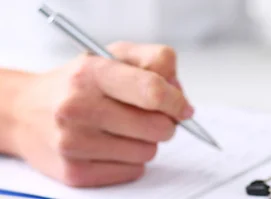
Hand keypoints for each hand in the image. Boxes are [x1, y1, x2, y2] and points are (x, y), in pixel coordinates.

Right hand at [7, 42, 191, 186]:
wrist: (23, 111)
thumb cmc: (78, 83)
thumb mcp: (113, 55)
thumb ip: (155, 62)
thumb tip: (181, 98)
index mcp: (92, 72)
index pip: (152, 91)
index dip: (177, 102)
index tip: (183, 108)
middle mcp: (79, 107)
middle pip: (158, 127)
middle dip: (164, 122)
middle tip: (150, 116)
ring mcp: (74, 142)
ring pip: (148, 151)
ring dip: (146, 141)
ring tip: (123, 128)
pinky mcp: (75, 172)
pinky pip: (133, 171)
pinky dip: (130, 160)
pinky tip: (110, 145)